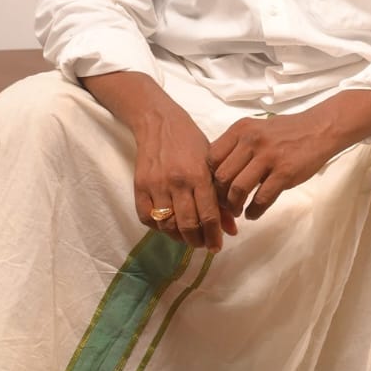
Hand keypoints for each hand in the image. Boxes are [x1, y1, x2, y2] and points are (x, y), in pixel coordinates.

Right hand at [132, 105, 237, 250]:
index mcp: (199, 175)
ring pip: (167, 225)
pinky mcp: (139, 186)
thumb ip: (220, 197)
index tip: (217, 247)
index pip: (208, 214)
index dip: (213, 235)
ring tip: (188, 238)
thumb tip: (231, 229)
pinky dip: (158, 228)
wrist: (159, 123)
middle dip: (198, 241)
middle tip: (203, 245)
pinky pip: (147, 218)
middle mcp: (177, 182)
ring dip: (179, 237)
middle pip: (187, 224)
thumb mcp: (211, 164)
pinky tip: (168, 226)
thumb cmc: (191, 142)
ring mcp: (156, 185)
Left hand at [208, 111, 333, 220]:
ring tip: (238, 210)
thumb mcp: (256, 129)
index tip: (215, 189)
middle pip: (222, 176)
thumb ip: (236, 146)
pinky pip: (261, 198)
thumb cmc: (286, 132)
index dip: (210, 178)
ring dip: (235, 206)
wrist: (319, 129)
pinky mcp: (285, 172)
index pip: (211, 158)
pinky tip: (254, 213)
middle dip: (220, 196)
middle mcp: (251, 140)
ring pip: (238, 188)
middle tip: (226, 204)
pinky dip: (254, 210)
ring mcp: (268, 156)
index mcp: (240, 129)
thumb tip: (216, 174)